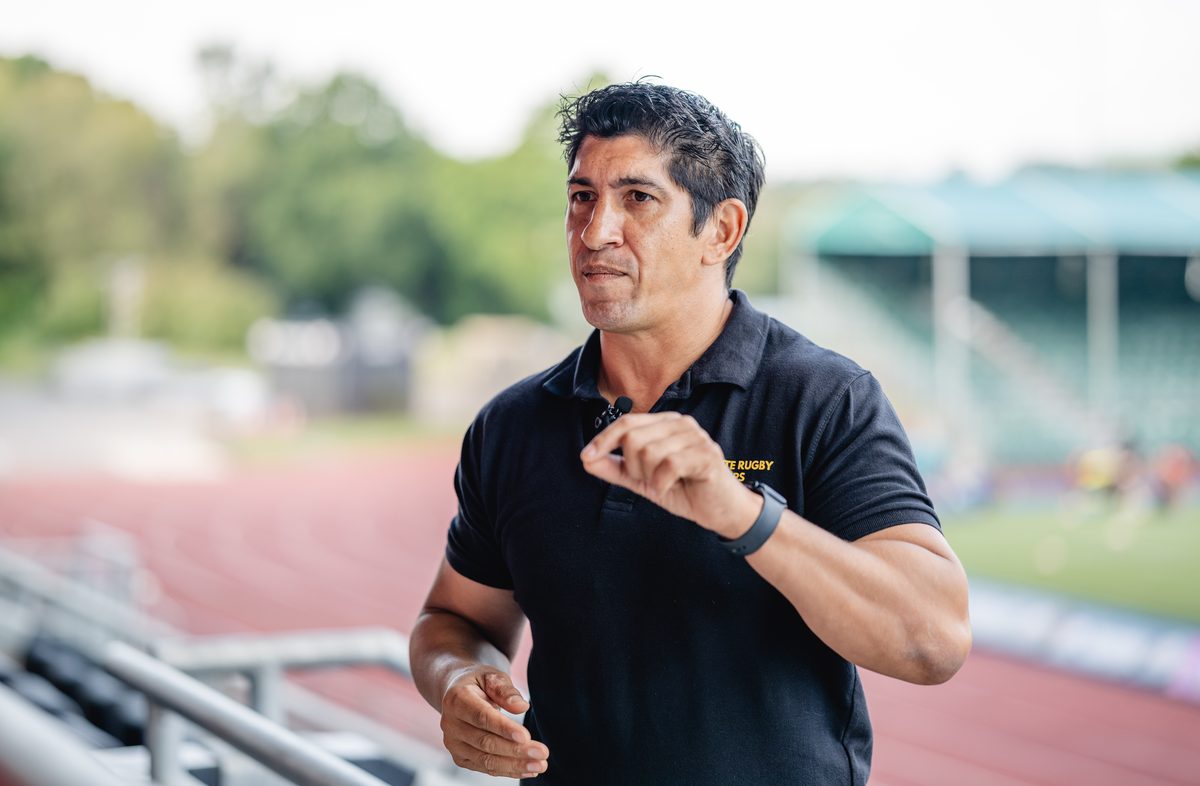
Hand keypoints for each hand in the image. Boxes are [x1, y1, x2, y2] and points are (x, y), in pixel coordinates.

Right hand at [439, 667, 548, 777]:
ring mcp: (453, 743)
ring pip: (486, 760)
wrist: (458, 692)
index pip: (481, 717)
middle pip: (485, 742)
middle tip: (542, 753)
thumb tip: (521, 706)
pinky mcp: (460, 757)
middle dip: (515, 750)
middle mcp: (450, 724)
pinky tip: (527, 769)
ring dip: (514, 765)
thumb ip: (505, 690)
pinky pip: (485, 767)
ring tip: (540, 765)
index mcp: (456, 699)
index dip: (504, 728)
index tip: (526, 736)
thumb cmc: (479, 683)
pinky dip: (508, 770)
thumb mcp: (492, 676)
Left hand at [580, 412, 761, 537]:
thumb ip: (615, 469)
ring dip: (649, 477)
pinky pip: (669, 465)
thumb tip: (586, 459)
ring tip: (662, 484)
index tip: (586, 457)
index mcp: (664, 423)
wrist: (719, 510)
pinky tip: (668, 488)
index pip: (626, 423)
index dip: (603, 440)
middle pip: (633, 438)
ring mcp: (695, 437)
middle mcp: (680, 423)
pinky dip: (661, 483)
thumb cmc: (683, 489)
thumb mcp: (642, 480)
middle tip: (649, 481)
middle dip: (633, 467)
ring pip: (649, 452)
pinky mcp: (706, 455)